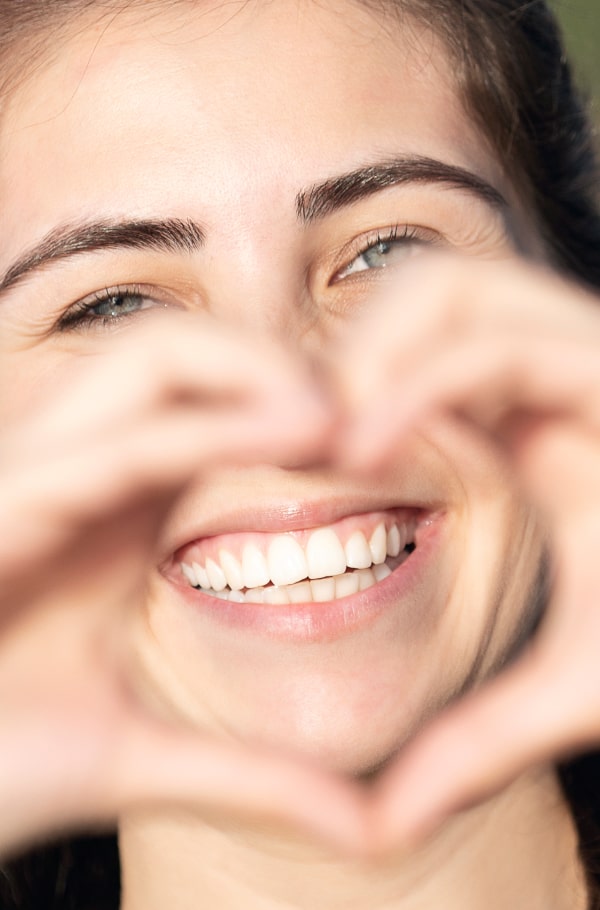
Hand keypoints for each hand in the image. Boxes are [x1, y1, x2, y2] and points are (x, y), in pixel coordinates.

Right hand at [0, 312, 364, 856]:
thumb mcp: (143, 758)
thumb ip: (254, 777)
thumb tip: (367, 831)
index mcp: (118, 509)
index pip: (213, 404)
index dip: (301, 407)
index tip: (382, 449)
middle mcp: (83, 473)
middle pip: (187, 350)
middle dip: (283, 361)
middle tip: (374, 416)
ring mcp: (42, 477)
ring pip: (154, 355)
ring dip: (259, 369)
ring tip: (344, 417)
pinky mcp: (12, 503)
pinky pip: (126, 440)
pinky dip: (217, 427)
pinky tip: (302, 436)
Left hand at [335, 255, 599, 847]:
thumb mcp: (573, 688)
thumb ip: (480, 742)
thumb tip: (383, 830)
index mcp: (531, 421)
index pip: (410, 348)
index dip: (337, 390)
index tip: (288, 466)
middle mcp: (554, 373)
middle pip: (423, 290)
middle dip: (348, 352)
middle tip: (302, 446)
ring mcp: (588, 359)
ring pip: (454, 286)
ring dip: (375, 353)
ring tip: (340, 449)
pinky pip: (501, 338)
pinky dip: (423, 382)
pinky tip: (369, 451)